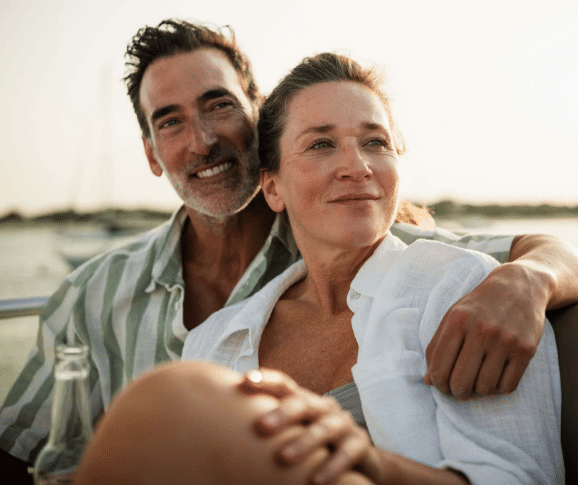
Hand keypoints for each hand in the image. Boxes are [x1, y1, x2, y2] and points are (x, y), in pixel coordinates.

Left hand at [239, 369, 371, 483]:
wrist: (360, 457)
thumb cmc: (315, 442)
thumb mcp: (295, 428)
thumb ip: (271, 423)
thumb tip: (224, 425)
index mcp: (304, 400)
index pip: (284, 384)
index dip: (266, 380)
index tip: (244, 381)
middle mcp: (323, 407)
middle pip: (303, 403)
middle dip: (282, 414)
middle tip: (261, 427)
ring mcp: (343, 423)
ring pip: (325, 428)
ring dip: (304, 443)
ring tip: (284, 459)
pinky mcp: (360, 443)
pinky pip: (348, 453)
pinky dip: (333, 466)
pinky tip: (316, 480)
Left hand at [424, 262, 546, 398]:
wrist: (518, 286)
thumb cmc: (479, 305)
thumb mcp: (452, 317)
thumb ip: (437, 347)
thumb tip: (428, 380)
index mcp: (458, 321)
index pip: (439, 367)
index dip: (437, 383)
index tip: (441, 384)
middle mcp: (481, 330)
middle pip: (461, 382)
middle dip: (456, 392)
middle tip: (458, 388)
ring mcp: (505, 341)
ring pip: (485, 388)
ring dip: (479, 389)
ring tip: (478, 377)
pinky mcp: (526, 350)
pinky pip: (507, 386)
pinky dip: (498, 388)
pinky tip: (495, 375)